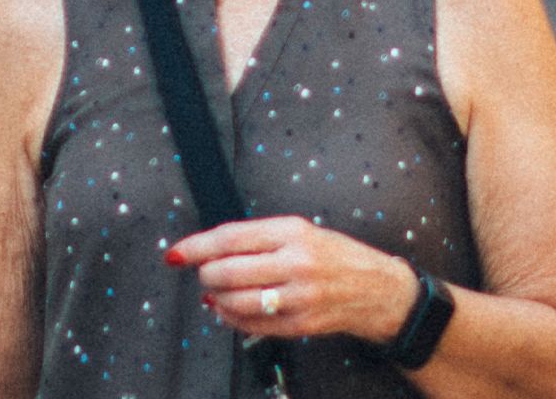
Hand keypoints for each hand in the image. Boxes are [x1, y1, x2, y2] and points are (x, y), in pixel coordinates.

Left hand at [169, 215, 421, 342]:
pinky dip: (231, 318)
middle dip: (205, 274)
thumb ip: (258, 239)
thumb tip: (209, 251)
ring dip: (216, 298)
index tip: (176, 253)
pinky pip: (250, 324)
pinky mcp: (300, 324)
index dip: (196, 247)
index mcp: (293, 232)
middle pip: (227, 271)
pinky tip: (230, 309)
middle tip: (204, 273)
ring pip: (235, 301)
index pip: (230, 238)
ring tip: (218, 292)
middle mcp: (296, 263)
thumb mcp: (302, 231)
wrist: (378, 290)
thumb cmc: (336, 256)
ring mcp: (299, 297)